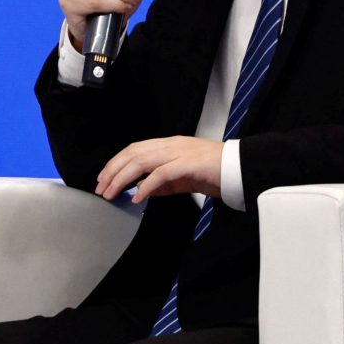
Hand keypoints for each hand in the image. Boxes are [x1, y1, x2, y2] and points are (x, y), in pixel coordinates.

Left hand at [95, 136, 222, 203]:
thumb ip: (162, 183)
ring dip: (123, 178)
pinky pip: (161, 174)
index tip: (103, 177)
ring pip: (141, 161)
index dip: (116, 162)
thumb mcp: (183, 178)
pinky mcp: (188, 164)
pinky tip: (137, 197)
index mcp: (168, 146)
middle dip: (113, 171)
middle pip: (132, 154)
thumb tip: (141, 190)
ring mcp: (179, 153)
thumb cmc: (215, 172)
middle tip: (101, 188)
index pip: (134, 150)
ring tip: (112, 193)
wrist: (241, 167)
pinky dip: (146, 186)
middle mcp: (170, 145)